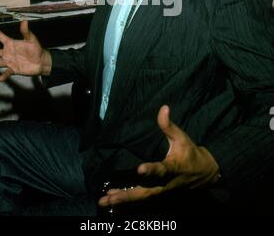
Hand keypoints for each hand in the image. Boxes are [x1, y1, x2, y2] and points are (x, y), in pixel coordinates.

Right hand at [0, 21, 51, 80]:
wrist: (41, 62)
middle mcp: (7, 52)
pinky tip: (0, 78)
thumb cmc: (36, 49)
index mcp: (10, 43)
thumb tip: (24, 21)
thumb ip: (26, 31)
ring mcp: (9, 61)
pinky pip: (6, 72)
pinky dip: (4, 75)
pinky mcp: (13, 69)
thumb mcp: (31, 39)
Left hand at [98, 105, 219, 207]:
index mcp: (172, 168)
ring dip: (123, 199)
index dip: (151, 170)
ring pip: (141, 198)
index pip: (162, 170)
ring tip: (104, 201)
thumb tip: (163, 107)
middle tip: (109, 198)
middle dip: (127, 195)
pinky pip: (142, 198)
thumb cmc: (190, 153)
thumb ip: (169, 125)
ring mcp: (161, 191)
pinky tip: (112, 197)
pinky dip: (127, 199)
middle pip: (146, 192)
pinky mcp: (159, 193)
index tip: (140, 170)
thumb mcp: (182, 137)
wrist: (204, 173)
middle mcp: (165, 183)